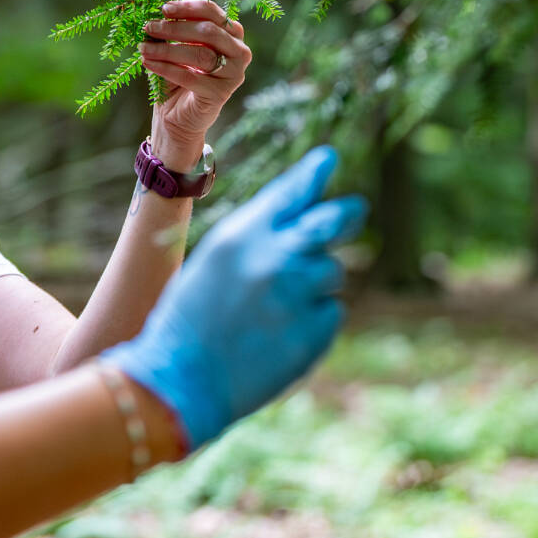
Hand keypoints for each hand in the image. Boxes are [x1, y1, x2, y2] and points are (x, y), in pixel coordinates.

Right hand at [101, 146, 363, 449]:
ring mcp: (297, 295)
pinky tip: (280, 334)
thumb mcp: (213, 260)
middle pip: (329, 222)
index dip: (313, 173)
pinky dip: (314, 318)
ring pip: (330, 271)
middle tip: (356, 208)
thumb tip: (298, 222)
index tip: (329, 159)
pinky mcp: (314, 332)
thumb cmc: (188, 317)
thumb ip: (255, 237)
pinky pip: (330, 311)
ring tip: (275, 308)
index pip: (289, 192)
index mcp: (241, 235)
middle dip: (346, 212)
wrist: (181, 379)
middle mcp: (274, 257)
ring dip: (314, 281)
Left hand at [141, 0, 251, 158]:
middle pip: (208, 31)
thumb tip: (158, 15)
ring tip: (144, 48)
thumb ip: (176, 32)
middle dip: (174, 28)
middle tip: (149, 28)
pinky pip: (190, 77)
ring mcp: (234, 74)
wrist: (177, 116)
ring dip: (167, 49)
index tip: (164, 9)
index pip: (212, 13)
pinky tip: (148, 63)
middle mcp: (240, 52)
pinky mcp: (221, 93)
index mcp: (232, 34)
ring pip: (200, 54)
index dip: (187, 8)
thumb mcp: (178, 48)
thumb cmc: (178, 77)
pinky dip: (165, 68)